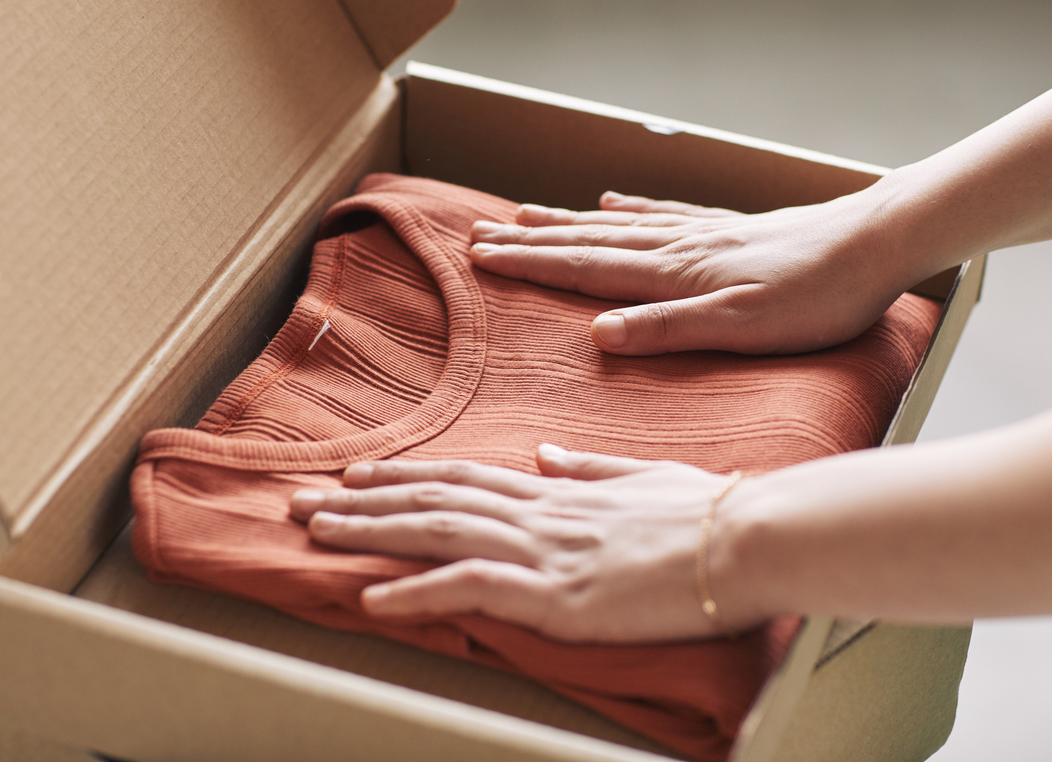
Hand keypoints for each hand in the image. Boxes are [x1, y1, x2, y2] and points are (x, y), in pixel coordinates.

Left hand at [289, 445, 755, 642]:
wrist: (749, 537)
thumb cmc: (708, 513)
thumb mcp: (642, 478)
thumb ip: (588, 468)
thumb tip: (546, 456)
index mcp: (558, 490)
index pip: (464, 476)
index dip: (405, 475)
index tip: (360, 473)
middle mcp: (539, 512)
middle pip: (433, 499)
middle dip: (363, 501)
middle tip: (303, 501)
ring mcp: (543, 551)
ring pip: (436, 531)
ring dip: (369, 532)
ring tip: (314, 532)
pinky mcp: (556, 593)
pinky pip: (469, 586)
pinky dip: (414, 590)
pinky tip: (371, 595)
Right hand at [469, 190, 912, 354]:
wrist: (875, 244)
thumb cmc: (814, 298)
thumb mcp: (740, 328)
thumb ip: (667, 330)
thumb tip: (596, 334)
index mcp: (673, 276)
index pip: (585, 269)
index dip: (531, 264)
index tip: (481, 257)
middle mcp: (677, 247)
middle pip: (589, 242)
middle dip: (531, 241)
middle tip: (480, 234)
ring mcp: (701, 233)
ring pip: (617, 225)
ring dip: (566, 222)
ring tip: (524, 213)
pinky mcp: (728, 229)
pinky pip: (662, 214)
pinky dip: (629, 208)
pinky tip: (612, 200)